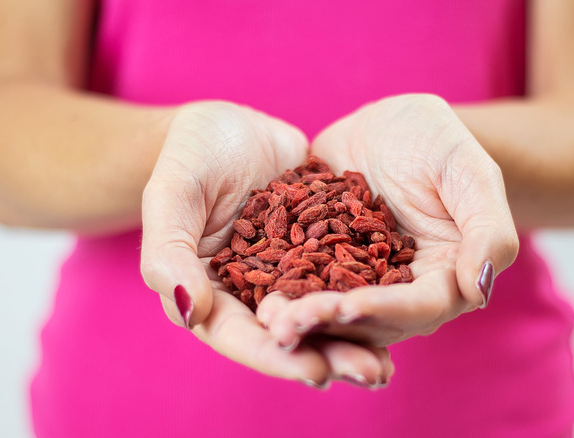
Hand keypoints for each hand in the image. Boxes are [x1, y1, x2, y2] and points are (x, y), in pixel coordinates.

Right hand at [140, 102, 392, 386]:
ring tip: (390, 362)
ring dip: (357, 338)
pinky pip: (348, 275)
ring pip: (324, 313)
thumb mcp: (173, 194)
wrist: (229, 127)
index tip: (316, 371)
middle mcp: (254, 293)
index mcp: (211, 293)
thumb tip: (189, 311)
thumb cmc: (189, 156)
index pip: (241, 335)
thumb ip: (170, 252)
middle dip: (330, 355)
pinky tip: (404, 305)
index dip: (277, 356)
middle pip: (291, 334)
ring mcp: (291, 273)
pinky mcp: (322, 250)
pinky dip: (372, 295)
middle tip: (372, 374)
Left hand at [258, 94, 518, 349]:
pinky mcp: (320, 264)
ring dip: (300, 320)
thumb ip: (487, 229)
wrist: (390, 126)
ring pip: (330, 309)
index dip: (385, 309)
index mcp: (443, 277)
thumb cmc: (441, 142)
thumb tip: (481, 290)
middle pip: (368, 319)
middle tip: (289, 325)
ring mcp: (356, 281)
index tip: (349, 306)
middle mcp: (398, 290)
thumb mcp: (469, 171)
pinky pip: (299, 283)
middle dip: (329, 323)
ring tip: (267, 320)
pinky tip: (252, 297)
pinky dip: (279, 292)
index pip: (419, 305)